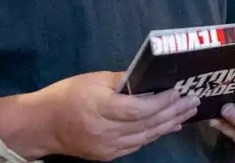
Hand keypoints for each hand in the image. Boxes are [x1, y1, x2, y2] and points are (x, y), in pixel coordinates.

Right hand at [33, 71, 199, 160]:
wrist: (40, 126)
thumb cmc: (66, 96)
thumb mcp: (93, 79)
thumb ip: (122, 80)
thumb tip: (148, 79)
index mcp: (100, 108)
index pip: (139, 108)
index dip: (162, 101)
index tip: (179, 91)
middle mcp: (105, 131)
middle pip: (147, 124)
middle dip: (174, 112)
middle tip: (193, 100)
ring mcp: (107, 147)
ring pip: (146, 137)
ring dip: (169, 124)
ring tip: (187, 112)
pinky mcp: (107, 155)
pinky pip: (137, 145)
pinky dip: (154, 134)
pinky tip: (169, 126)